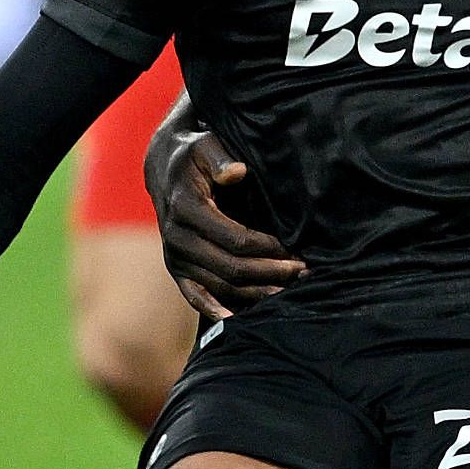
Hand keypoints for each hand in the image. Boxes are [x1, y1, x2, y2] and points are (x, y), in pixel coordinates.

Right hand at [156, 129, 304, 320]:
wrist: (166, 170)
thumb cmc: (195, 154)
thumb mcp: (207, 146)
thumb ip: (222, 159)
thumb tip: (238, 172)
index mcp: (187, 209)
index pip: (236, 239)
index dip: (269, 249)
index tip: (296, 250)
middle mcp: (177, 238)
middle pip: (232, 268)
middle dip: (271, 273)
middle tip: (303, 272)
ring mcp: (175, 257)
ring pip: (220, 286)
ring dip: (255, 293)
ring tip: (289, 292)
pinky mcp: (176, 269)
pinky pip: (194, 296)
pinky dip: (213, 310)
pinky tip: (234, 322)